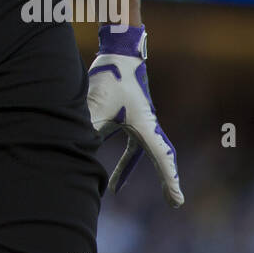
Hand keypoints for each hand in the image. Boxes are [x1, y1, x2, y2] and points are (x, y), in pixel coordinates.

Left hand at [87, 25, 183, 207]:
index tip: (178, 203)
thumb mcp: (98, 104)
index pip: (161, 158)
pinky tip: (94, 152)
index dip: (170, 181)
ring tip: (115, 188)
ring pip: (134, 149)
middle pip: (155, 156)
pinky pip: (118, 136)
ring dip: (125, 168)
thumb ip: (88, 127)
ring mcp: (133, 117)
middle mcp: (144, 123)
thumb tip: (75, 148)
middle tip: (172, 201)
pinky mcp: (121, 110)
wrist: (117, 49)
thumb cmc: (112, 76)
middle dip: (162, 177)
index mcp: (145, 125)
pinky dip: (108, 146)